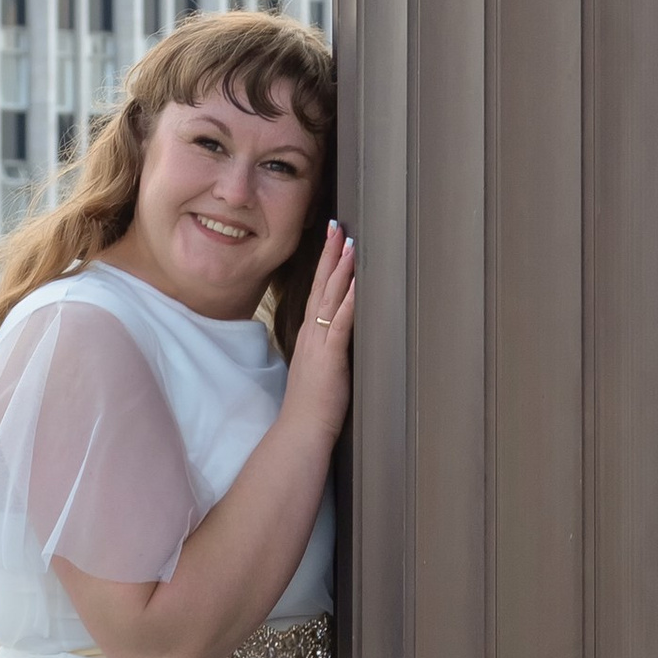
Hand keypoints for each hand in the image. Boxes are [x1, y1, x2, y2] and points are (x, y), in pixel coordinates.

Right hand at [283, 224, 355, 446]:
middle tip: (337, 227)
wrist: (301, 430)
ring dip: (340, 270)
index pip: (317, 292)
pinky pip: (340, 323)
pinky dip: (349, 301)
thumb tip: (338, 339)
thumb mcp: (319, 369)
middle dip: (330, 255)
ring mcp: (319, 343)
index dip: (324, 266)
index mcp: (310, 336)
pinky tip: (357, 283)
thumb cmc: (311, 406)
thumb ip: (328, 350)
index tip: (331, 241)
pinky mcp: (330, 357)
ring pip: (330, 298)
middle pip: (321, 286)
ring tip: (349, 243)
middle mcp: (312, 333)